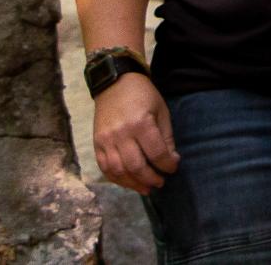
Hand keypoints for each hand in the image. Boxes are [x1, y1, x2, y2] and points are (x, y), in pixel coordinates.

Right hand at [93, 73, 180, 192]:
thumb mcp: (161, 111)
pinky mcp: (96, 143)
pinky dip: (117, 179)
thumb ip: (166, 137)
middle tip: (160, 183)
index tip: (173, 167)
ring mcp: (106, 140)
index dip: (167, 165)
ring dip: (134, 184)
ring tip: (146, 188)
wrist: (115, 82)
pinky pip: (105, 168)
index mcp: (141, 123)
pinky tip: (129, 182)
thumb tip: (171, 160)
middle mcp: (121, 134)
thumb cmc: (143, 95)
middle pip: (136, 166)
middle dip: (151, 179)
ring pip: (119, 171)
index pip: (156, 153)